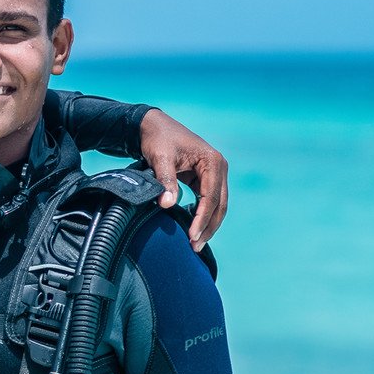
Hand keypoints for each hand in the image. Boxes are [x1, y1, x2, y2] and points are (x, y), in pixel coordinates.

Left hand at [137, 110, 229, 251]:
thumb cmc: (158, 139)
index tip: (192, 236)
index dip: (202, 218)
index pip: (211, 197)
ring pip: (216, 205)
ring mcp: (214, 173)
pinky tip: (193, 229)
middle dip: (208, 227)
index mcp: (213, 162)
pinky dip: (202, 216)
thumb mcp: (160, 158)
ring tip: (195, 243)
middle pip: (220, 204)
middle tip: (195, 247)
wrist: (153, 126)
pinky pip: (208, 201)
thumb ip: (165, 181)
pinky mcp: (205, 178)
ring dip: (207, 224)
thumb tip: (168, 205)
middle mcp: (219, 168)